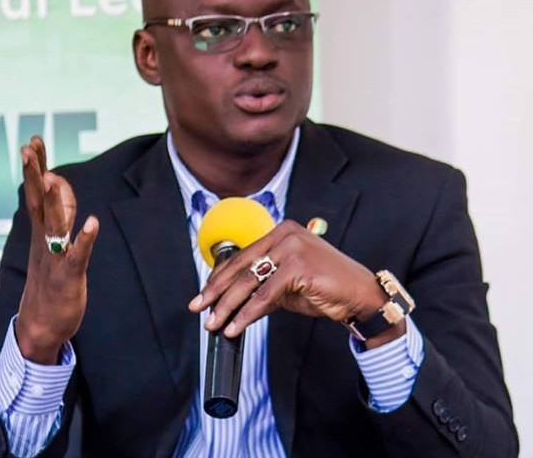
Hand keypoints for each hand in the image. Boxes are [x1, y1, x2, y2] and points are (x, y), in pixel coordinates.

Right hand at [15, 137, 99, 364]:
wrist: (40, 326)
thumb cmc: (48, 282)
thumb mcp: (50, 245)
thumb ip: (56, 217)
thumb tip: (59, 190)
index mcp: (40, 232)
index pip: (36, 193)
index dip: (36, 168)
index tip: (33, 142)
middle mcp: (44, 240)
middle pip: (38, 201)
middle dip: (35, 174)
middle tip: (29, 147)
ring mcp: (54, 257)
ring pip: (54, 225)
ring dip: (54, 202)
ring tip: (53, 178)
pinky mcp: (68, 276)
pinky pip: (76, 255)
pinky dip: (83, 239)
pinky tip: (92, 223)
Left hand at [189, 220, 404, 348]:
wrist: (360, 296)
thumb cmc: (326, 288)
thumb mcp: (287, 286)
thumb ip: (262, 287)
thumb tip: (231, 303)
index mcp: (281, 232)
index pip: (243, 256)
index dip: (220, 277)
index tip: (204, 294)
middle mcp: (285, 234)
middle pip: (241, 266)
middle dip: (216, 290)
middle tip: (198, 307)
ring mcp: (292, 248)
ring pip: (249, 281)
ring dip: (227, 305)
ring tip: (214, 323)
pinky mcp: (298, 267)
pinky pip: (265, 295)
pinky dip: (247, 314)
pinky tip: (235, 327)